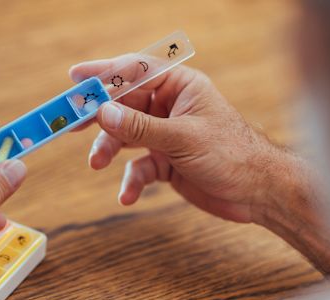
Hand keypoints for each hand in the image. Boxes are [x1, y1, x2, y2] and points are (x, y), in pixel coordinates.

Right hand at [70, 60, 291, 223]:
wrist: (259, 193)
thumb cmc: (232, 154)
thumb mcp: (183, 138)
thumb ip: (140, 127)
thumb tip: (102, 112)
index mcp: (180, 87)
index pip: (135, 73)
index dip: (104, 74)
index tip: (75, 77)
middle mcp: (170, 108)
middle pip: (124, 105)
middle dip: (99, 116)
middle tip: (70, 123)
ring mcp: (166, 135)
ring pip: (126, 136)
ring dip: (109, 149)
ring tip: (96, 163)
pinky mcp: (166, 161)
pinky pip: (138, 166)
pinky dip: (130, 180)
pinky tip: (127, 195)